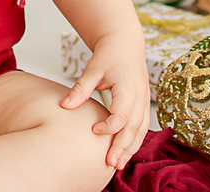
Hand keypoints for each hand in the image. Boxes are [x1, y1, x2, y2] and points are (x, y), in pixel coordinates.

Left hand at [61, 33, 149, 170]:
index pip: (122, 114)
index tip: (93, 131)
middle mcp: (140, 96)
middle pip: (134, 127)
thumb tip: (64, 106)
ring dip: (131, 148)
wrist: (125, 43)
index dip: (109, 126)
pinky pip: (142, 127)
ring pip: (141, 130)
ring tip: (118, 165)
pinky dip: (135, 141)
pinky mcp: (144, 104)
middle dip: (123, 147)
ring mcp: (144, 101)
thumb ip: (81, 88)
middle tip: (110, 164)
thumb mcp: (93, 69)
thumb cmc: (109, 54)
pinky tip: (125, 152)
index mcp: (128, 86)